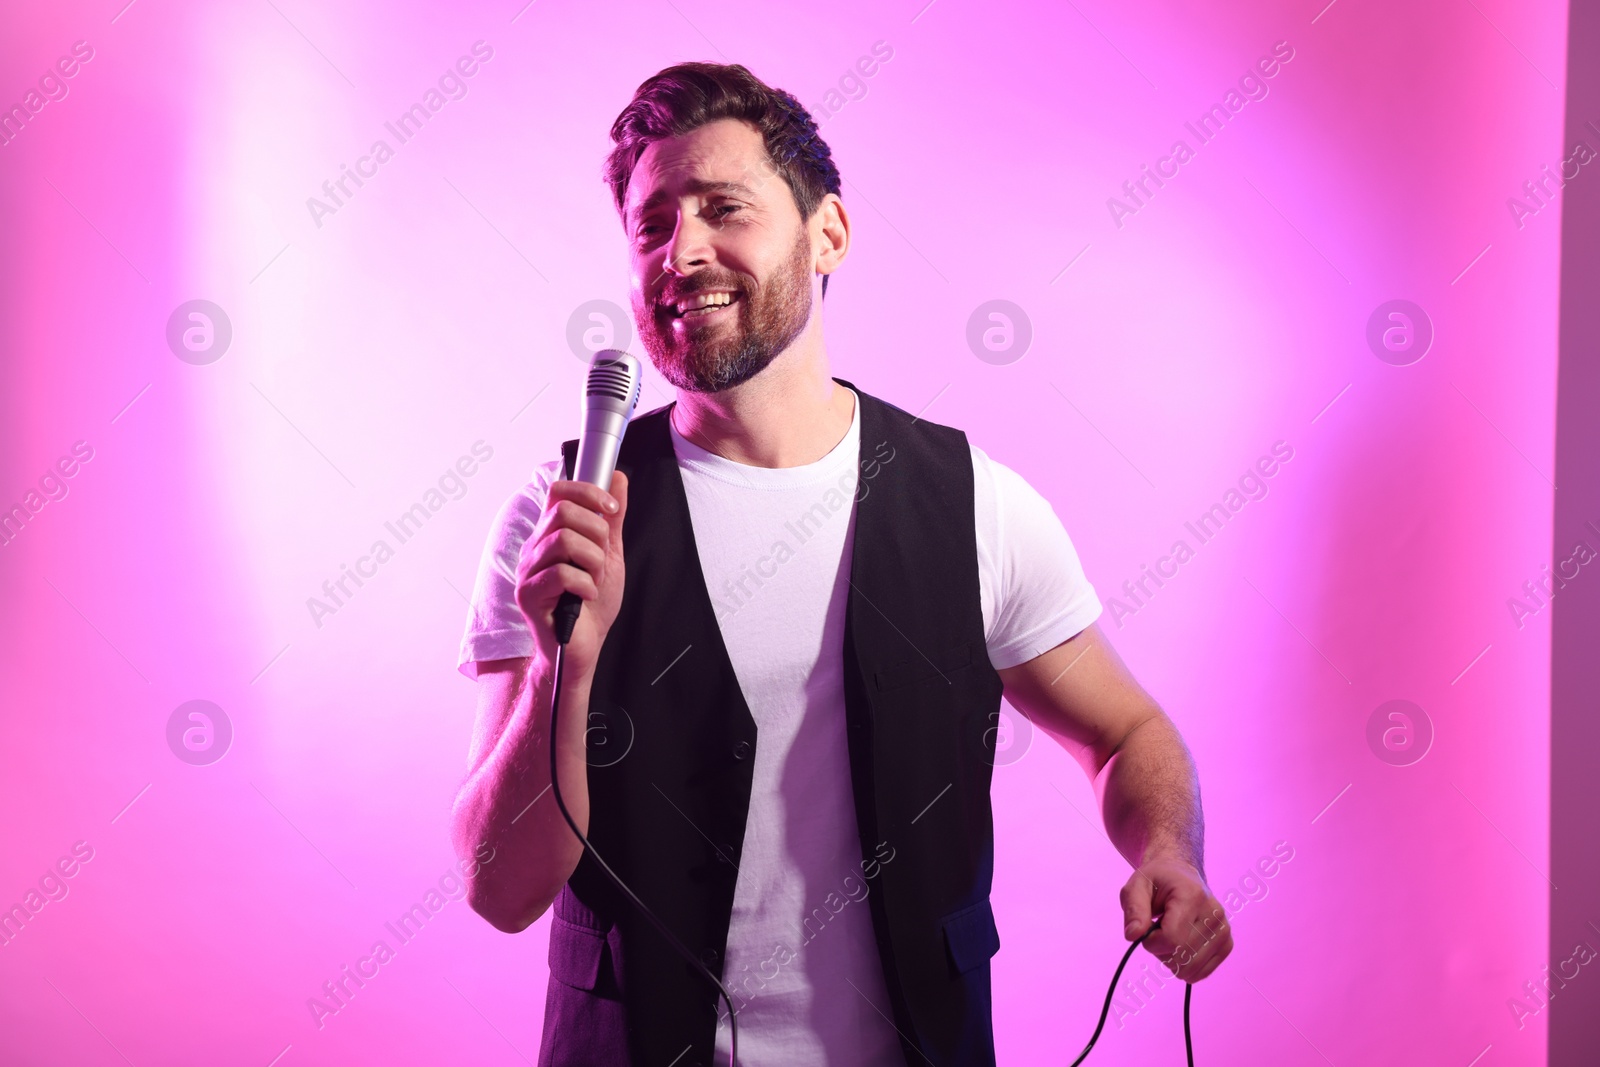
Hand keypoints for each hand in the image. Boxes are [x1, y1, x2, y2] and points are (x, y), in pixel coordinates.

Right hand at [514, 472, 628, 683]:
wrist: (583, 648)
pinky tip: (587, 596)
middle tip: (602, 558)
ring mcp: (528, 571)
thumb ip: (612, 519)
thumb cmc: (592, 604)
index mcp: (551, 534)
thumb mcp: (609, 555)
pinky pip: (561, 574)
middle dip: (596, 533)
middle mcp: (534, 548)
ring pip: (564, 541)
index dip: (588, 492)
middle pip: (563, 512)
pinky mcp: (528, 594)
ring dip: (593, 561)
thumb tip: (616, 478)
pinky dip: (585, 584)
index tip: (611, 510)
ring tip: (594, 580)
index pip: (558, 491)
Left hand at [1119, 858, 1232, 981]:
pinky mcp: (1226, 944)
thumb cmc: (1156, 882)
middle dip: (1160, 950)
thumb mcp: (1135, 887)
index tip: (1146, 929)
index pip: (1171, 939)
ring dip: (1172, 959)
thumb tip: (1133, 936)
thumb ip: (1133, 910)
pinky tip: (1181, 945)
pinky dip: (1184, 965)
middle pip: (1181, 957)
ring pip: (1191, 969)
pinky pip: (1201, 973)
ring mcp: (1224, 930)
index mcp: (1192, 896)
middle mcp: (1214, 914)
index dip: (1150, 942)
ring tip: (1171, 934)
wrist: (1180, 875)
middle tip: (1158, 928)